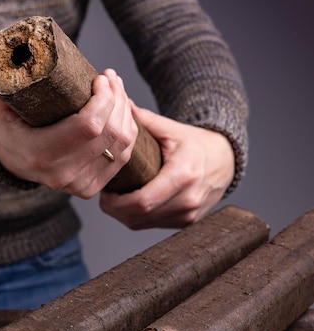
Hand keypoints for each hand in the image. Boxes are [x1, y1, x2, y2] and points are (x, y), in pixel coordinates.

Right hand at [0, 52, 137, 197]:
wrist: (13, 166)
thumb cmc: (8, 130)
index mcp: (41, 154)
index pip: (89, 126)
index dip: (104, 98)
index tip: (100, 76)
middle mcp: (63, 173)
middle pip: (111, 133)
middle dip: (117, 98)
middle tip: (111, 77)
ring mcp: (80, 183)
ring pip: (122, 144)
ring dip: (126, 112)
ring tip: (117, 88)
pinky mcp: (92, 187)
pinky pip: (123, 157)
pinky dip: (129, 131)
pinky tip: (122, 111)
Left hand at [99, 104, 234, 228]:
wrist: (225, 161)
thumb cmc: (196, 144)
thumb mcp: (173, 129)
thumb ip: (146, 120)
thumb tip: (121, 104)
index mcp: (184, 175)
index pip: (142, 201)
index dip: (117, 201)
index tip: (105, 190)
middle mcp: (188, 200)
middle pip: (139, 216)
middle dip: (114, 209)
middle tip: (104, 195)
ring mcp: (188, 215)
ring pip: (142, 224)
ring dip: (123, 215)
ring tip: (114, 198)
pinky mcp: (186, 222)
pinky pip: (153, 226)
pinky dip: (137, 217)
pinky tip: (130, 204)